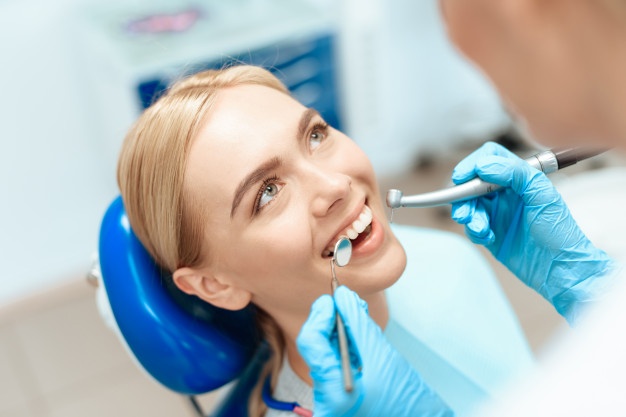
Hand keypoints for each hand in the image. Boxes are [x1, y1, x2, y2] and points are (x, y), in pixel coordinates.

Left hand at [297, 286, 452, 416]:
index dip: (321, 315)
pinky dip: (344, 347)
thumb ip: (359, 323)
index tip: (333, 299)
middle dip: (331, 321)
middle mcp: (325, 401)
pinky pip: (334, 366)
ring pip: (325, 355)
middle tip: (347, 302)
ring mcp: (330, 402)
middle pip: (317, 348)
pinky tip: (357, 335)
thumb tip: (343, 297)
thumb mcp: (383, 357)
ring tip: (356, 316)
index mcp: (333, 392)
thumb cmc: (408, 403)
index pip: (311, 341)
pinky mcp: (338, 400)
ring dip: (339, 332)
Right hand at [450, 142, 617, 321]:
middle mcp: (506, 193)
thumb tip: (484, 165)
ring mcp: (497, 213)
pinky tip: (488, 238)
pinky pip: (471, 227)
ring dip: (468, 215)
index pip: (490, 158)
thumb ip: (517, 174)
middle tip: (465, 212)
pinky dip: (474, 232)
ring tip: (480, 228)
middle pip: (472, 182)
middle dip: (463, 195)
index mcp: (520, 178)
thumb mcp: (543, 196)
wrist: (561, 270)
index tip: (462, 177)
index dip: (472, 164)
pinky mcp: (490, 233)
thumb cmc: (560, 233)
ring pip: (468, 205)